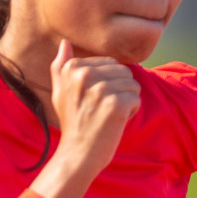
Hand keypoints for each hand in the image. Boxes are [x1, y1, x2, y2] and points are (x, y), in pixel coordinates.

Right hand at [49, 39, 141, 172]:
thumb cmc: (72, 123)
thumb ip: (61, 67)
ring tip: (108, 115)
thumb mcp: (60, 93)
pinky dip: (131, 112)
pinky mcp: (116, 104)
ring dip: (126, 101)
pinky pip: (136, 98)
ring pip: (132, 84)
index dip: (107, 82)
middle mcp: (85, 75)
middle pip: (123, 71)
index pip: (110, 62)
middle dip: (119, 90)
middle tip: (101, 109)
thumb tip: (65, 43)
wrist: (78, 154)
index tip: (92, 100)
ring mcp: (101, 90)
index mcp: (72, 68)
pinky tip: (115, 122)